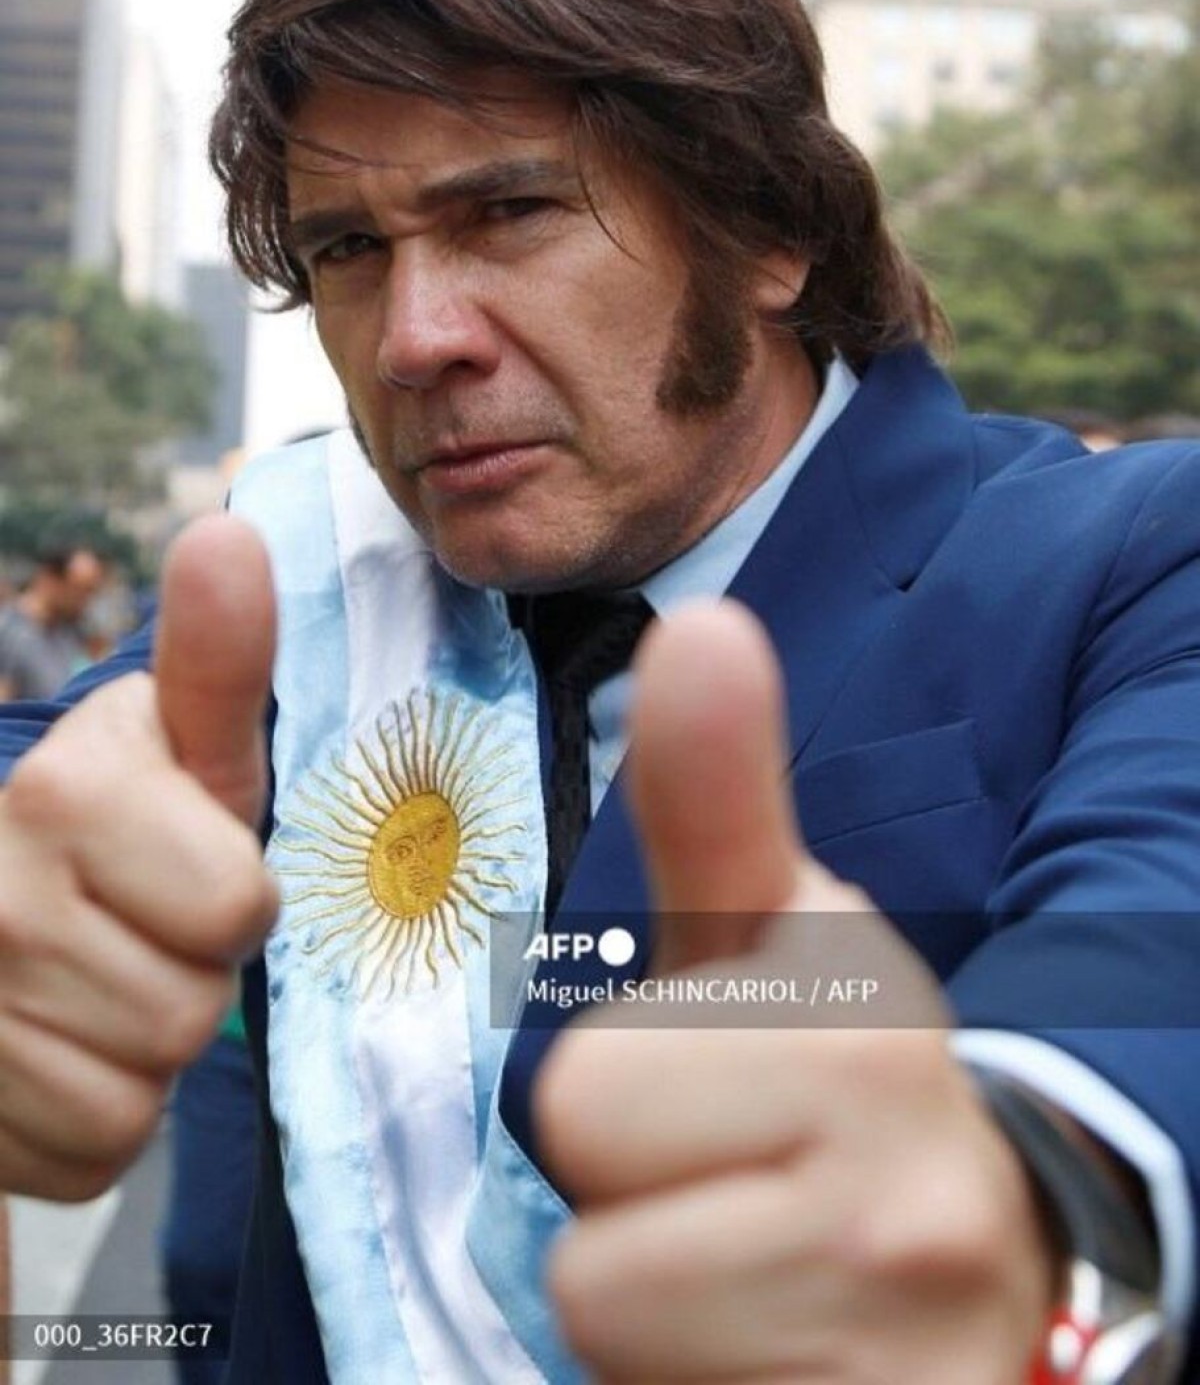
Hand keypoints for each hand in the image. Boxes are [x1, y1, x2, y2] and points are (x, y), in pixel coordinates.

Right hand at [0, 517, 278, 1199]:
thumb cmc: (121, 820)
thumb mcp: (181, 745)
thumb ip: (219, 660)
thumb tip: (231, 536)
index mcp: (65, 792)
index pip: (238, 912)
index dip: (234, 900)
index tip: (187, 865)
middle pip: (189, 1015)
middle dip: (187, 979)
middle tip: (141, 931)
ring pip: (136, 1095)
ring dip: (141, 1051)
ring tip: (99, 983)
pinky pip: (88, 1151)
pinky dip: (94, 1117)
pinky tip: (64, 1046)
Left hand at [536, 600, 1056, 1383]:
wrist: (985, 1275)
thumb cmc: (840, 1084)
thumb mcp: (784, 938)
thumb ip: (721, 795)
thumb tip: (704, 626)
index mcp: (862, 1030)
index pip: (583, 1095)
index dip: (632, 1096)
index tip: (730, 1087)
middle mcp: (907, 1191)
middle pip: (590, 1225)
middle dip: (640, 1203)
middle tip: (736, 1189)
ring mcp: (903, 1335)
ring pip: (618, 1322)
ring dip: (667, 1301)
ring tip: (755, 1267)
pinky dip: (697, 1382)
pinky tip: (773, 1343)